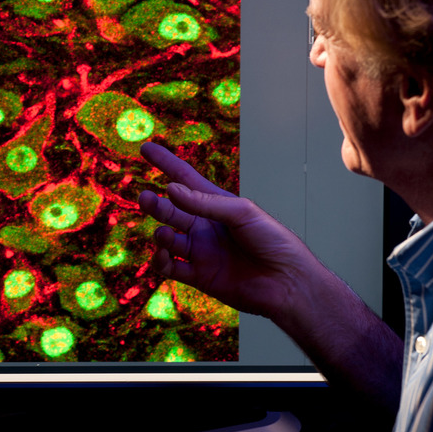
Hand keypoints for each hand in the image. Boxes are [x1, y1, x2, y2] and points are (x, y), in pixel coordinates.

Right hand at [138, 141, 323, 320]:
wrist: (287, 283)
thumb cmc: (273, 241)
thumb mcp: (241, 212)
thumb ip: (204, 202)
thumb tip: (170, 189)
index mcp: (217, 205)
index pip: (184, 179)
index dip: (165, 163)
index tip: (145, 148)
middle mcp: (205, 226)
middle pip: (171, 209)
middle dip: (155, 203)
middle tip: (145, 198)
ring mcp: (200, 251)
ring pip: (168, 238)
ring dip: (160, 234)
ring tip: (164, 234)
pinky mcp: (199, 276)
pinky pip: (170, 267)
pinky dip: (161, 260)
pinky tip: (163, 254)